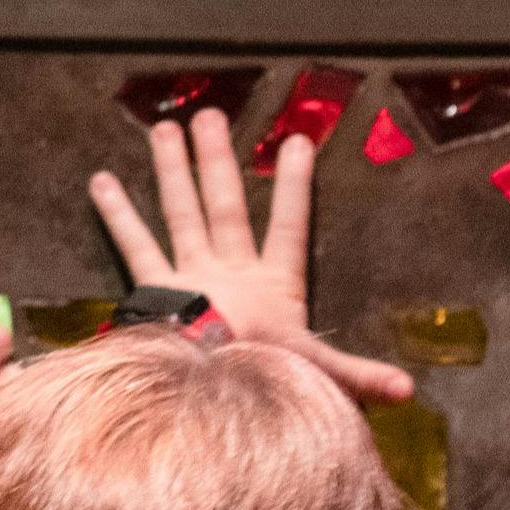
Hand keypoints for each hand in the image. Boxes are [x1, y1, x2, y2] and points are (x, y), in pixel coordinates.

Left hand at [88, 109, 413, 403]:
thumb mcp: (317, 375)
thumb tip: (408, 392)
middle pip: (226, 206)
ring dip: (173, 171)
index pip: (290, 225)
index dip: (296, 186)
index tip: (298, 143)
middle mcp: (231, 271)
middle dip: (219, 161)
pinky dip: (117, 214)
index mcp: (274, 286)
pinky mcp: (156, 289)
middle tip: (210, 116)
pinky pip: (134, 245)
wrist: (207, 392)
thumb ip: (359, 377)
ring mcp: (191, 275)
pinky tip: (100, 182)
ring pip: (182, 213)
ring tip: (163, 129)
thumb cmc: (262, 377)